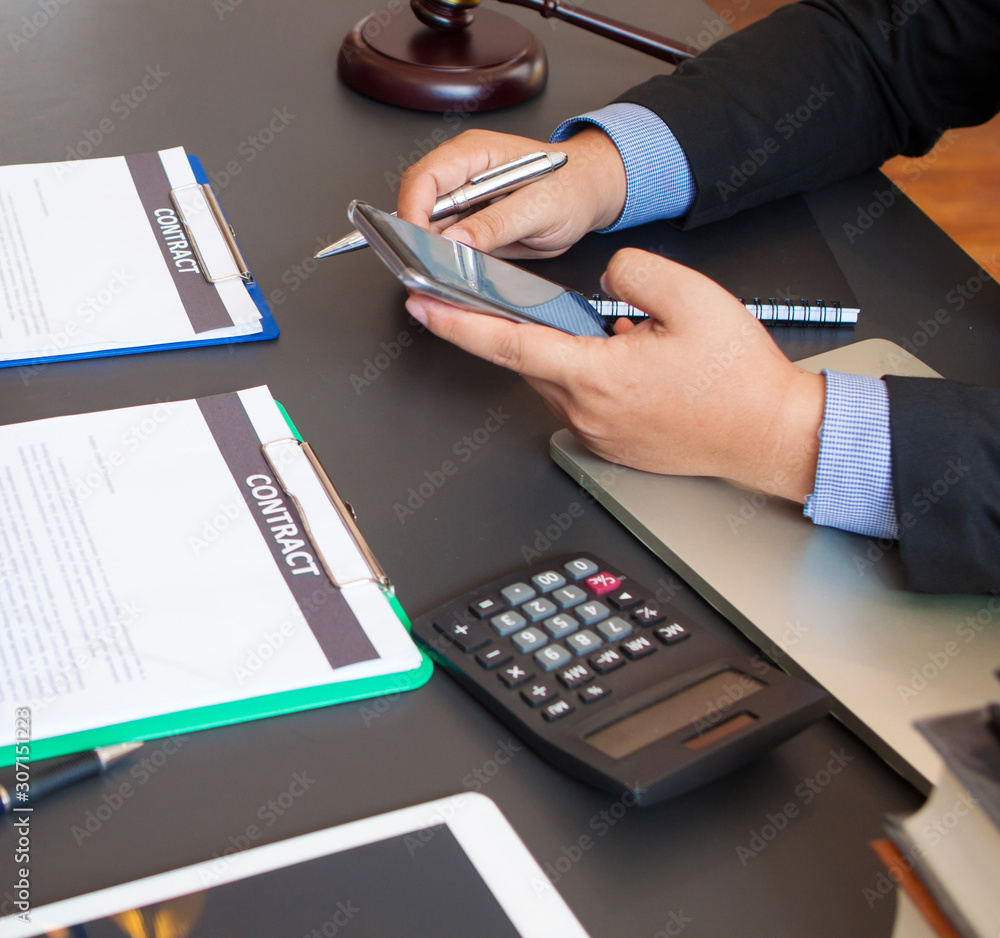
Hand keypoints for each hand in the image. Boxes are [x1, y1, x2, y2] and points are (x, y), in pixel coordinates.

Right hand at [395, 128, 626, 258]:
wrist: (590, 195)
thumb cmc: (573, 187)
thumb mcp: (539, 208)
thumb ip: (497, 224)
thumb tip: (456, 240)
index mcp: (476, 153)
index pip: (425, 178)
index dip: (412, 210)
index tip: (414, 242)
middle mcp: (464, 174)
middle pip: (419, 202)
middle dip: (415, 235)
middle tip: (424, 266)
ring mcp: (466, 200)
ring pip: (430, 226)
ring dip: (431, 250)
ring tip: (440, 272)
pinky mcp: (472, 223)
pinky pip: (448, 241)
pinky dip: (447, 257)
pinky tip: (455, 270)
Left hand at [405, 249, 825, 502]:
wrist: (770, 434)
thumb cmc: (737, 379)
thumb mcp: (692, 298)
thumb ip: (633, 273)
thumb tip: (605, 281)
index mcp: (597, 376)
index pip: (509, 343)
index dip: (459, 323)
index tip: (423, 307)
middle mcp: (587, 411)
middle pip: (529, 360)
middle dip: (521, 330)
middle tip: (522, 304)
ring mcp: (597, 433)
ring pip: (555, 380)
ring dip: (565, 352)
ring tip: (622, 339)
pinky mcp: (611, 444)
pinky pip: (579, 400)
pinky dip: (585, 375)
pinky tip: (628, 364)